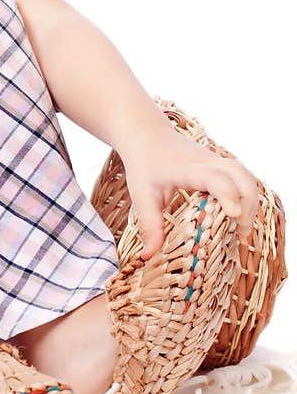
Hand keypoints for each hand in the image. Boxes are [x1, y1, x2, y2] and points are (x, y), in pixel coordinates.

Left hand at [118, 124, 259, 260]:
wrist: (147, 136)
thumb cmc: (144, 166)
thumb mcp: (142, 196)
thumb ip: (149, 225)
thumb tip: (150, 256)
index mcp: (187, 168)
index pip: (214, 178)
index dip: (227, 195)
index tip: (235, 216)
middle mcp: (207, 161)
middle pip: (240, 176)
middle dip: (248, 203)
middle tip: (242, 232)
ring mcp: (216, 160)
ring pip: (245, 175)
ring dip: (250, 200)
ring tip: (243, 227)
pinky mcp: (220, 163)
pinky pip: (242, 176)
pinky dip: (246, 194)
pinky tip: (239, 215)